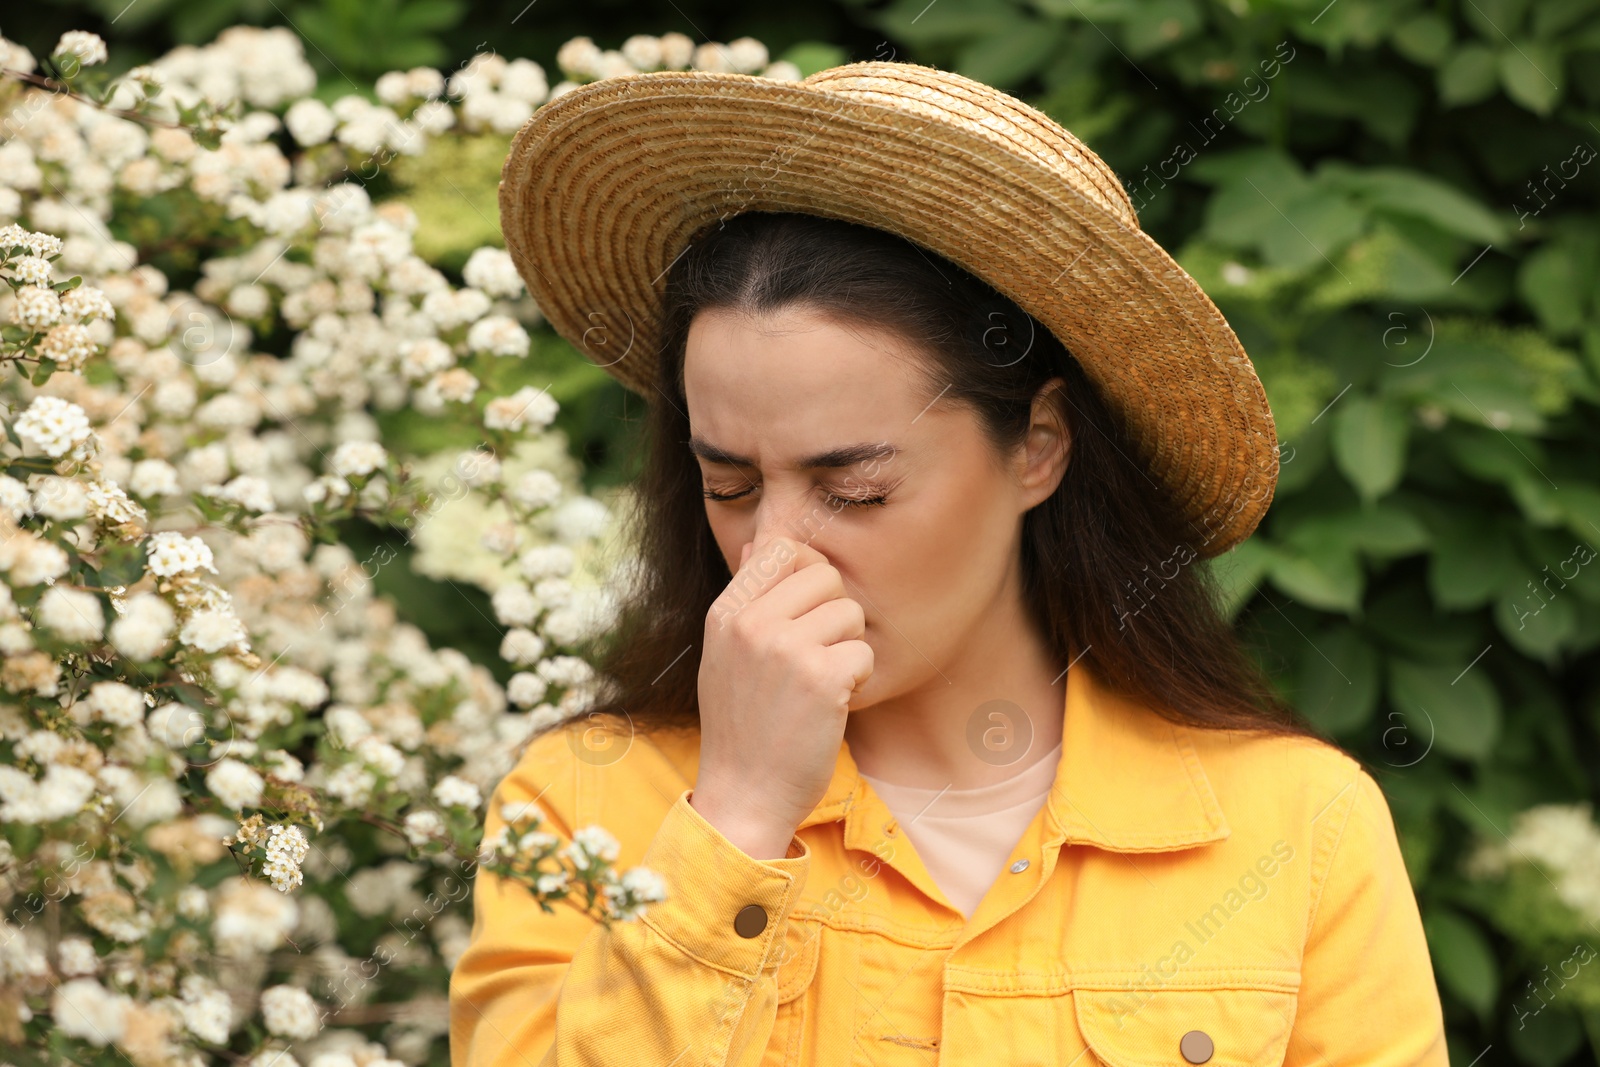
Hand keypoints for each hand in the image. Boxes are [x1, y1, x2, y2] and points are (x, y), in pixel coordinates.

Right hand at [691, 535, 872, 858]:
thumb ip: (745, 599)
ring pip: (850, 613)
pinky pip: (864, 653)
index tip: (808, 609)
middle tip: (819, 653)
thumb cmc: (742, 726)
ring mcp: (785, 649)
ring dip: (848, 649)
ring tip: (822, 683)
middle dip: (834, 613)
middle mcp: (751, 623)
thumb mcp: (725, 654)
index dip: (807, 573)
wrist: (743, 795)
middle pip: (825, 576)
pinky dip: (858, 681)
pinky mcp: (821, 678)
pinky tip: (832, 705)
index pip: (779, 548)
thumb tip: (759, 544)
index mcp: (726, 612)